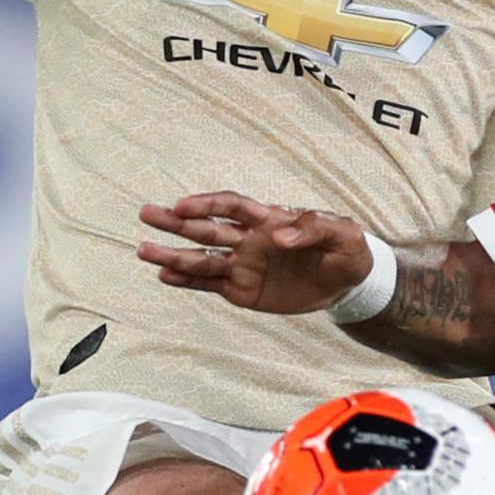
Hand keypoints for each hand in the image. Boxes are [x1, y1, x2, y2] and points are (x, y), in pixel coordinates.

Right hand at [138, 193, 371, 314]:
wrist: (350, 283)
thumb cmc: (347, 250)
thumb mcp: (344, 234)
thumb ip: (315, 227)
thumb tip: (280, 234)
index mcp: (269, 219)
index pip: (233, 206)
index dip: (209, 204)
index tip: (185, 206)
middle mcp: (249, 239)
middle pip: (207, 228)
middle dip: (177, 222)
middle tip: (147, 215)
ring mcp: (243, 264)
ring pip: (202, 258)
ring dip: (174, 254)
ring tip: (144, 250)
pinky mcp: (243, 290)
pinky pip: (210, 284)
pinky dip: (187, 280)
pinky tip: (165, 275)